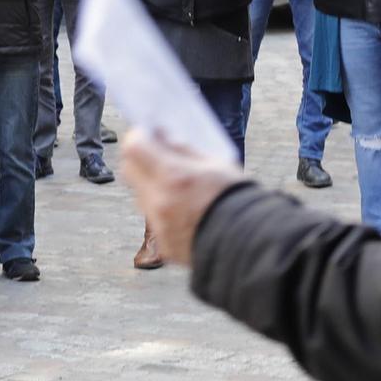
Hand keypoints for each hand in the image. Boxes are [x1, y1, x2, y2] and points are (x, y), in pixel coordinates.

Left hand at [120, 128, 243, 263]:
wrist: (250, 245)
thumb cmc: (238, 199)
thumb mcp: (216, 165)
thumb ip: (186, 151)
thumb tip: (165, 139)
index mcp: (173, 176)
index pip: (134, 148)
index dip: (139, 137)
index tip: (148, 135)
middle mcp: (160, 201)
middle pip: (129, 171)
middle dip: (139, 160)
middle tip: (154, 155)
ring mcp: (159, 225)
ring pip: (141, 197)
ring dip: (151, 187)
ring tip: (175, 185)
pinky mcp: (164, 245)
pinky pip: (155, 221)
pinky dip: (163, 212)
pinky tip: (184, 211)